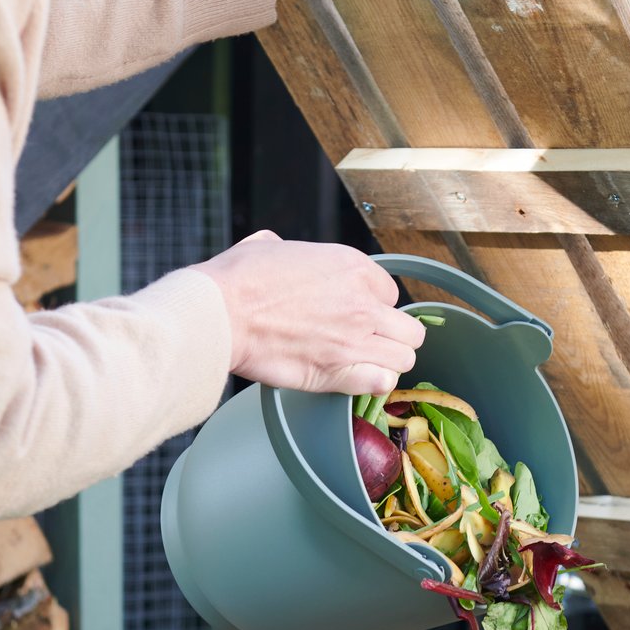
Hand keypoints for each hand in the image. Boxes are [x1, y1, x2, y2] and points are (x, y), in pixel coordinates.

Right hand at [195, 232, 424, 395]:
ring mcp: (355, 339)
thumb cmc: (238, 280)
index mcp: (351, 266)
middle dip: (391, 336)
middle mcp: (363, 302)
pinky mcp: (338, 372)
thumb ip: (287, 249)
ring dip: (387, 361)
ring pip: (404, 358)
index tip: (355, 314)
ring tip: (364, 363)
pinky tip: (358, 379)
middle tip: (368, 342)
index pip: (390, 292)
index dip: (373, 305)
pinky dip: (374, 384)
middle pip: (408, 328)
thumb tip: (276, 249)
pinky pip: (382, 383)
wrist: (221, 313)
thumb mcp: (268, 245)